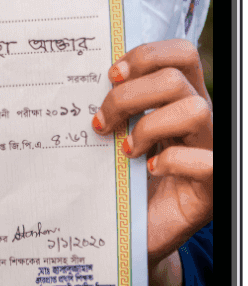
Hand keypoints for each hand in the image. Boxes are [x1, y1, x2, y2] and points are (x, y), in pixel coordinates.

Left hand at [92, 40, 211, 285]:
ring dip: (150, 125)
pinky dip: (171, 160)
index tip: (111, 76)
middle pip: (176, 79)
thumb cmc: (126, 178)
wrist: (138, 231)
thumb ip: (115, 107)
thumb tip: (74, 77)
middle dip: (130, 95)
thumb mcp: (120, 135)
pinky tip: (149, 169)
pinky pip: (204, 161)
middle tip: (102, 121)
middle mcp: (200, 117)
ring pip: (194, 110)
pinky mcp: (211, 184)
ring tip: (125, 149)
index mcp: (181, 97)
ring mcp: (210, 149)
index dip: (146, 55)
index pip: (181, 53)